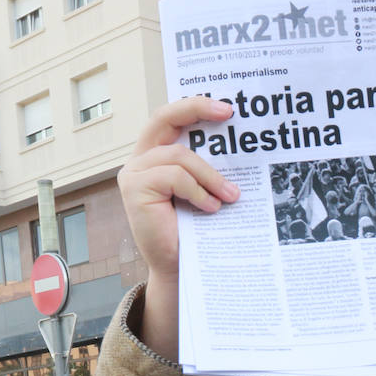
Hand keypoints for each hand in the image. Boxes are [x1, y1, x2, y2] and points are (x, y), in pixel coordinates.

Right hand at [116, 97, 239, 358]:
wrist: (180, 269)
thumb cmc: (195, 231)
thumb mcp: (205, 191)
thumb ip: (209, 167)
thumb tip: (241, 144)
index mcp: (156, 156)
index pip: (170, 119)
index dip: (195, 106)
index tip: (228, 107)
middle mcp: (140, 160)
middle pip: (163, 119)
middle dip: (195, 108)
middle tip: (229, 113)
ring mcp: (134, 174)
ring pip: (179, 156)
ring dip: (211, 175)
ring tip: (231, 196)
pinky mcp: (134, 189)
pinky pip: (174, 177)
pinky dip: (198, 191)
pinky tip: (211, 208)